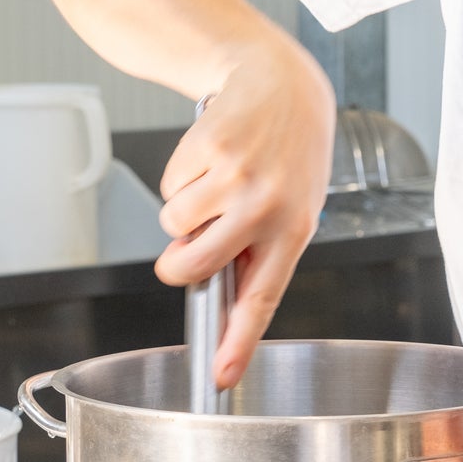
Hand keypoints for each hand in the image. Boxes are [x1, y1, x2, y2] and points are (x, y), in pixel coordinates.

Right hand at [155, 32, 335, 387]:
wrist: (281, 85)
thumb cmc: (287, 154)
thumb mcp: (289, 205)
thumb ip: (253, 248)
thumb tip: (206, 286)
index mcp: (293, 232)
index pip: (262, 299)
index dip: (238, 341)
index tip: (222, 376)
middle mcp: (266, 208)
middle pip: (192, 266)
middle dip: (176, 264)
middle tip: (184, 250)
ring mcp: (236, 179)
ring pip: (174, 225)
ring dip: (184, 209)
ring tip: (216, 181)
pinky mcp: (208, 150)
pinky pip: (169, 186)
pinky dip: (180, 176)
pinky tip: (210, 157)